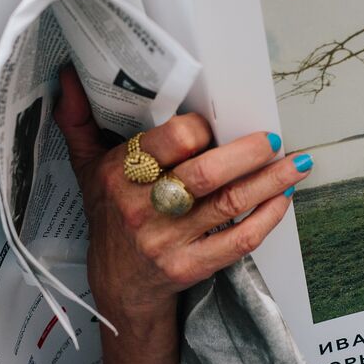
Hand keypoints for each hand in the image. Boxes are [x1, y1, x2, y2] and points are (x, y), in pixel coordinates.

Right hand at [53, 66, 310, 321]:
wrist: (118, 285)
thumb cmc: (110, 216)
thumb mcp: (88, 168)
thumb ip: (79, 121)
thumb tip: (68, 77)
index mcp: (119, 176)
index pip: (169, 141)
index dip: (199, 128)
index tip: (215, 124)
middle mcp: (142, 208)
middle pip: (207, 173)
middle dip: (248, 153)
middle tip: (271, 139)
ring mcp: (168, 241)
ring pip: (230, 203)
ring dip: (270, 181)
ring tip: (296, 163)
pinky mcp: (191, 267)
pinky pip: (238, 241)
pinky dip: (267, 218)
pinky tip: (283, 200)